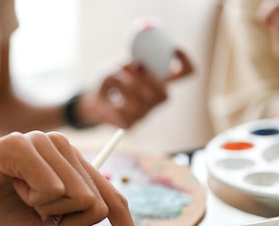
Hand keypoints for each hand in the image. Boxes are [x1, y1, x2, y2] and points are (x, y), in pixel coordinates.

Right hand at [0, 131, 149, 225]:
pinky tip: (12, 187)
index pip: (114, 198)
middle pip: (99, 203)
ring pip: (80, 197)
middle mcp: (63, 146)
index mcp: (72, 162)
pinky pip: (53, 189)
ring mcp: (44, 142)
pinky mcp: (23, 146)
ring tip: (21, 197)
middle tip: (36, 216)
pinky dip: (32, 201)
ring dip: (47, 212)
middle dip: (67, 224)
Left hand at [76, 49, 193, 128]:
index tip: (173, 48)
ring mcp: (145, 113)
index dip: (184, 62)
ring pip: (143, 104)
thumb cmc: (110, 79)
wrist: (92, 99)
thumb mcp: (117, 65)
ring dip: (127, 86)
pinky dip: (114, 99)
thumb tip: (136, 62)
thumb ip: (129, 63)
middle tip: (133, 66)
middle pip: (164, 95)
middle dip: (149, 80)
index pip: (186, 73)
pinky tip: (106, 95)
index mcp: (161, 80)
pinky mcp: (130, 124)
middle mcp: (157, 98)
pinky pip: (126, 112)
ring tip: (114, 76)